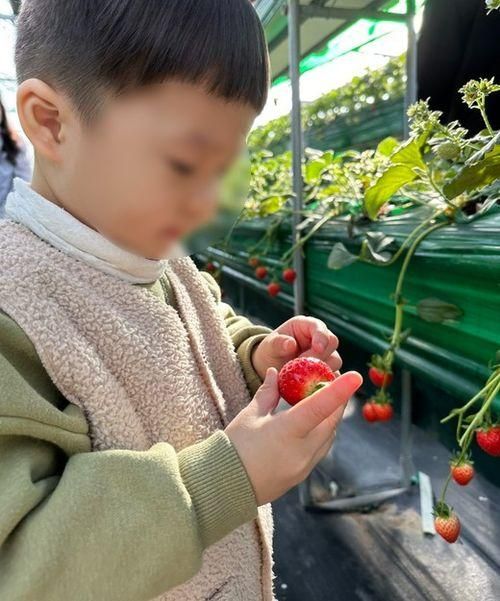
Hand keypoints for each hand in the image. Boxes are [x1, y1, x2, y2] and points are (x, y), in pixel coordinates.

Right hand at [225, 367, 361, 504]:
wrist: (224, 487)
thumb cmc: (235, 447)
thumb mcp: (250, 415)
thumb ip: (268, 393)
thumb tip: (276, 373)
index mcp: (286, 432)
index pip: (319, 408)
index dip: (339, 391)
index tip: (355, 376)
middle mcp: (301, 451)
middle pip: (331, 422)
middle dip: (337, 401)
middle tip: (332, 381)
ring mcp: (304, 466)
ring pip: (329, 437)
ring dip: (330, 417)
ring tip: (322, 400)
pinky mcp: (302, 475)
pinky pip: (321, 449)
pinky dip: (322, 432)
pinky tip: (313, 423)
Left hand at [251, 316, 341, 379]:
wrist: (271, 367)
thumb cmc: (271, 352)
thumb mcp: (269, 346)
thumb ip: (278, 343)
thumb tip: (291, 343)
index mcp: (305, 326)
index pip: (319, 327)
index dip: (321, 337)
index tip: (318, 349)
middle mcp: (318, 338)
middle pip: (332, 342)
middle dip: (320, 355)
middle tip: (304, 366)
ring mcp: (325, 354)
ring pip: (335, 360)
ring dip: (322, 369)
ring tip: (304, 376)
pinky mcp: (326, 369)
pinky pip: (334, 374)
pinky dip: (326, 381)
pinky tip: (314, 386)